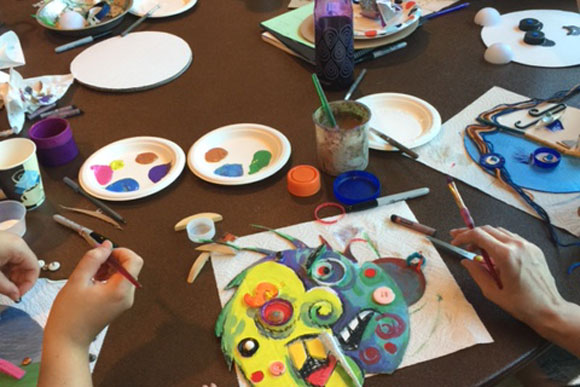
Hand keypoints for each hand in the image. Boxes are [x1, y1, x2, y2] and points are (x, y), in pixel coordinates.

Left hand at [0, 231, 39, 300]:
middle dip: (19, 281)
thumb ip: (6, 287)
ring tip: (2, 285)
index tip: (18, 294)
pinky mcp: (0, 243)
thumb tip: (15, 295)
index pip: (35, 268)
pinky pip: (9, 258)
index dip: (28, 284)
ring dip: (11, 276)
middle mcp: (16, 242)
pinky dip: (5, 269)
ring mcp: (8, 241)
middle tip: (9, 291)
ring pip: (17, 263)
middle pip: (27, 265)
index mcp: (19, 247)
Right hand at [45, 241, 143, 348]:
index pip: (135, 261)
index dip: (121, 251)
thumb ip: (93, 259)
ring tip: (90, 274)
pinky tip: (92, 282)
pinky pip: (119, 284)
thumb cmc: (69, 315)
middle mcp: (127, 297)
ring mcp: (124, 302)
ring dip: (109, 268)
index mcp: (120, 290)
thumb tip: (106, 245)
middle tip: (94, 263)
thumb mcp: (77, 281)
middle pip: (130, 267)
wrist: (68, 341)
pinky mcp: (118, 305)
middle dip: (113, 260)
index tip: (105, 252)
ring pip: (124, 275)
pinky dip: (108, 278)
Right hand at [450, 226, 565, 328]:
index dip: (463, 236)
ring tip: (474, 247)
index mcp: (506, 256)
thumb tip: (466, 261)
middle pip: (488, 229)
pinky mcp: (534, 248)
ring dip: (485, 236)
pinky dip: (498, 240)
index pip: (479, 235)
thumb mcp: (492, 292)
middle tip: (458, 239)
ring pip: (500, 231)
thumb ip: (477, 273)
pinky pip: (511, 238)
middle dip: (471, 233)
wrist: (549, 309)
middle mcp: (517, 246)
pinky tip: (492, 251)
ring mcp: (527, 245)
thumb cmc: (521, 305)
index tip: (454, 241)